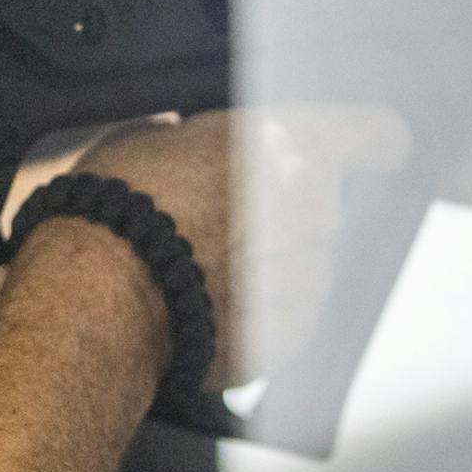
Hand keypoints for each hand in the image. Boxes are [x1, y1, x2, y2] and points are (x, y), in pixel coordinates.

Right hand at [70, 103, 409, 390]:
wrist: (96, 294)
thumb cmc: (117, 206)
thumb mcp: (155, 136)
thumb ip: (206, 140)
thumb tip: (202, 146)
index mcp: (287, 143)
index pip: (374, 135)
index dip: (367, 143)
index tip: (362, 152)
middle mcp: (311, 207)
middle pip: (324, 207)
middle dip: (287, 213)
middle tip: (223, 222)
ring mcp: (305, 275)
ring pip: (307, 267)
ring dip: (273, 269)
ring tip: (203, 272)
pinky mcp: (288, 335)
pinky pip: (289, 319)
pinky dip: (260, 317)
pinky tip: (207, 306)